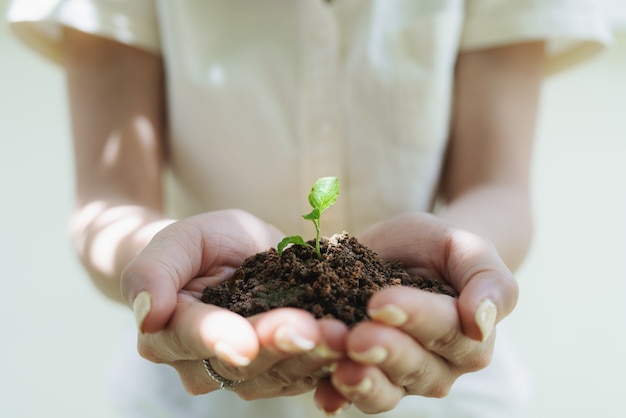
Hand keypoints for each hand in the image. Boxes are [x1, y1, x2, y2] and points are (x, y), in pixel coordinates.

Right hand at [121, 209, 346, 397]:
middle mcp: (203, 365)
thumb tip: (147, 313)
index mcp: (169, 334)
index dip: (218, 339)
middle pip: (242, 365)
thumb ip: (153, 272)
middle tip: (312, 331)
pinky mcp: (284, 371)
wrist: (230, 257)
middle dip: (278, 347)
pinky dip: (331, 363)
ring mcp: (246, 373)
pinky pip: (307, 374)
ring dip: (312, 357)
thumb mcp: (176, 242)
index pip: (192, 339)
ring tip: (342, 335)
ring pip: (279, 375)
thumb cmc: (198, 247)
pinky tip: (352, 345)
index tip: (244, 342)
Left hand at [313, 212, 518, 413]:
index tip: (381, 303)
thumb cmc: (437, 249)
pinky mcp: (366, 378)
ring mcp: (402, 377)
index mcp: (469, 334)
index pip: (447, 330)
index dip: (415, 318)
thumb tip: (481, 323)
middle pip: (415, 367)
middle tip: (357, 338)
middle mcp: (440, 365)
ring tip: (338, 366)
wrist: (401, 254)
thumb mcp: (464, 248)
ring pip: (386, 391)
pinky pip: (354, 397)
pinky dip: (337, 396)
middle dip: (385, 352)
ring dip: (360, 381)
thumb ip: (488, 280)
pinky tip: (324, 394)